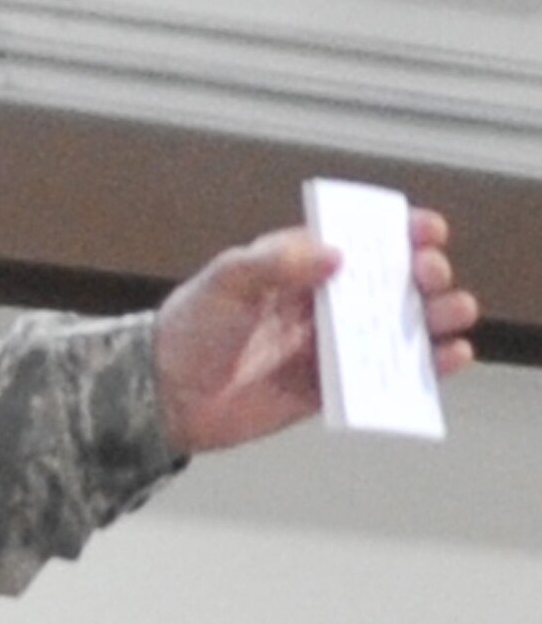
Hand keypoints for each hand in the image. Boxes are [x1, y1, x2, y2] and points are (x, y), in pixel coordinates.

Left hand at [153, 208, 479, 454]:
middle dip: (420, 275)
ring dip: (432, 317)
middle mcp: (319, 303)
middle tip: (433, 276)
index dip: (395, 233)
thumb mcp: (225, 282)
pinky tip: (451, 357)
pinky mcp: (332, 389)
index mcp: (293, 266)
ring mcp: (328, 346)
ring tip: (456, 312)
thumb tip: (336, 254)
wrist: (168, 394)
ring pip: (395, 328)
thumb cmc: (191, 327)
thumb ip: (275, 263)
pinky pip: (385, 376)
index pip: (353, 241)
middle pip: (385, 284)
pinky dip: (423, 368)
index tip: (429, 229)